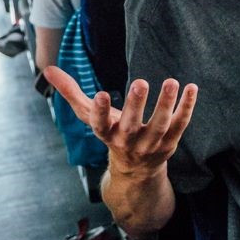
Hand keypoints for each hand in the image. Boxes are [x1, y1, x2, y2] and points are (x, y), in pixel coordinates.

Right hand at [44, 66, 197, 175]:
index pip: (100, 125)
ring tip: (171, 81)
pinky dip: (187, 107)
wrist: (136, 170)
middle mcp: (128, 142)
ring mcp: (151, 144)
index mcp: (107, 134)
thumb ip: (71, 92)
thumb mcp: (90, 116)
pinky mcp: (170, 142)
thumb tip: (48, 69)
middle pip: (132, 126)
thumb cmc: (111, 133)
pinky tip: (191, 87)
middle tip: (141, 83)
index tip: (100, 94)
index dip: (100, 111)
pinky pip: (181, 124)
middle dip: (136, 105)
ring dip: (166, 103)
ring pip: (160, 125)